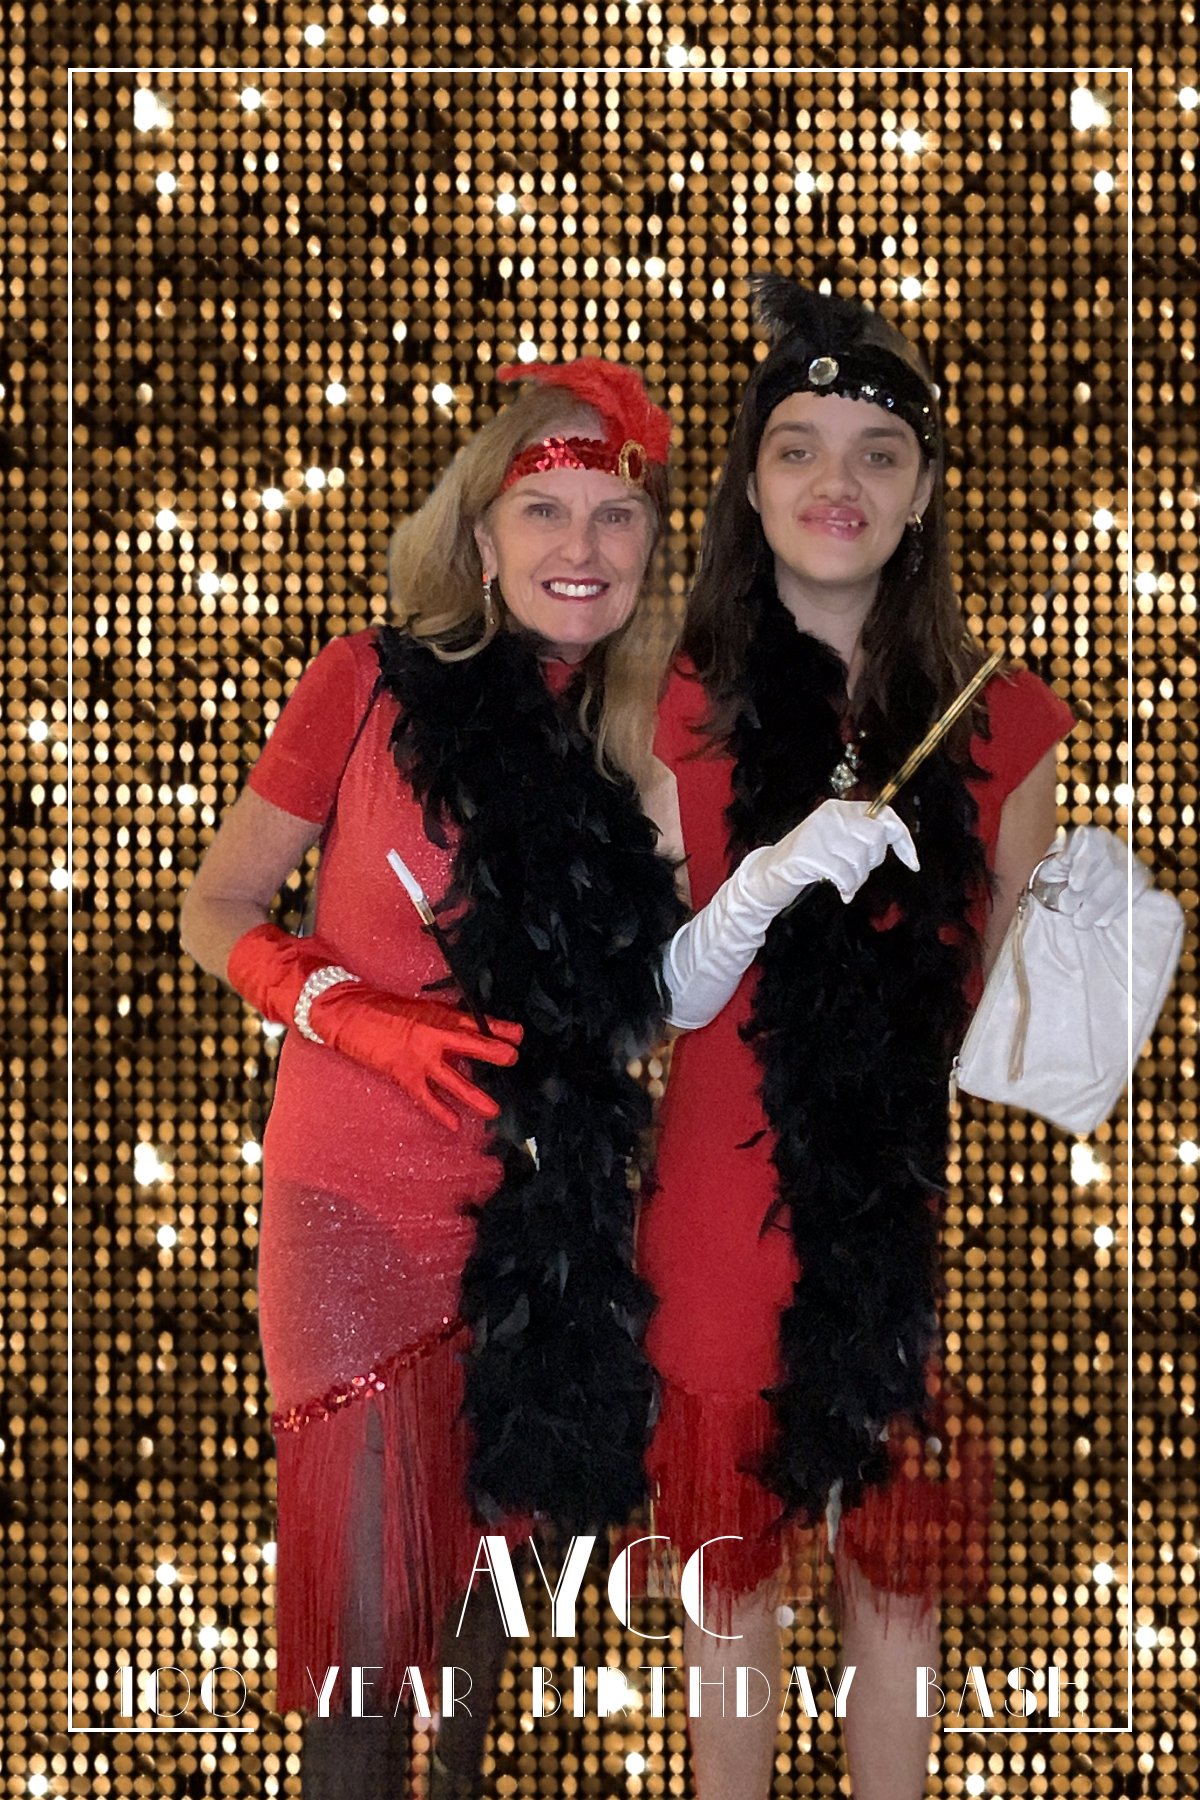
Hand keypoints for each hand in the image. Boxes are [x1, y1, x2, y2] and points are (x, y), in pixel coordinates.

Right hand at [225, 922, 521, 1130]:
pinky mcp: (402, 1073)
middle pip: (473, 1045)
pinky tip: (454, 1126)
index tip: (520, 1035)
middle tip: (514, 1060)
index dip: (500, 1029)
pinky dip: (440, 1113)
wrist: (348, 1011)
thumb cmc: (385, 1008)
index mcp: (440, 1015)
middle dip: (495, 1053)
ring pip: (454, 1079)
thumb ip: (448, 1020)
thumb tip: (475, 1030)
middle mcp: (434, 1034)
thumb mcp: (422, 1009)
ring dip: (474, 1095)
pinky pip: (426, 1097)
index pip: (477, 1022)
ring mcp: (419, 1056)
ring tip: (493, 1110)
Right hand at [747, 798, 918, 909]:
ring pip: (861, 859)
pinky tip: (842, 892)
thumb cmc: (809, 860)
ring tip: (845, 883)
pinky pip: (845, 874)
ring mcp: (819, 834)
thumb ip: (861, 835)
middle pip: (876, 838)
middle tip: (857, 873)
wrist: (770, 873)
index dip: (903, 840)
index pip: (884, 815)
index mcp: (839, 809)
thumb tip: (895, 835)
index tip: (912, 862)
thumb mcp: (836, 840)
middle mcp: (831, 816)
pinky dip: (847, 888)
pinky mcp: (809, 855)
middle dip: (873, 862)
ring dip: (858, 879)